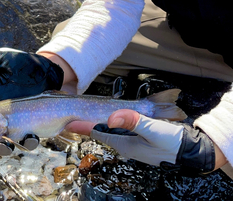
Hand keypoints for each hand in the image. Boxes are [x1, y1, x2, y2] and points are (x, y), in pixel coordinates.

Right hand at [0, 45, 63, 153]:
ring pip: (5, 144)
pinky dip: (28, 141)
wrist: (49, 70)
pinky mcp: (32, 127)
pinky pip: (28, 141)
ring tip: (5, 144)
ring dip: (3, 148)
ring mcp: (16, 125)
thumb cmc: (24, 65)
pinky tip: (32, 134)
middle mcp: (0, 118)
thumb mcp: (5, 59)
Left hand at [66, 109, 221, 174]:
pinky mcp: (142, 139)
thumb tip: (111, 116)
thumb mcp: (152, 130)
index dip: (83, 125)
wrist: (192, 150)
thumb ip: (132, 121)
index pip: (98, 133)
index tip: (69, 118)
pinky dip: (115, 123)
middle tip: (73, 113)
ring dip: (100, 122)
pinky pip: (123, 130)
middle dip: (88, 123)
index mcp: (125, 145)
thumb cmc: (172, 142)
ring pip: (112, 131)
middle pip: (102, 132)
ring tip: (87, 113)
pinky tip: (114, 117)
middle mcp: (127, 145)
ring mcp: (135, 143)